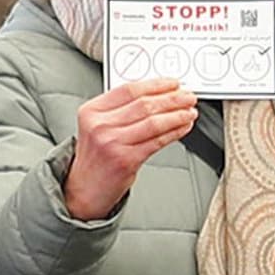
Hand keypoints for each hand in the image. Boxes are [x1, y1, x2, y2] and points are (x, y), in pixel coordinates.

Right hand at [62, 79, 197, 220]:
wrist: (85, 190)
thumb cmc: (95, 158)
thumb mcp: (98, 126)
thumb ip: (121, 109)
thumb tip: (157, 95)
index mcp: (92, 111)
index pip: (129, 90)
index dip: (156, 84)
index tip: (172, 84)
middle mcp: (100, 125)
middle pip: (144, 104)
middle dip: (172, 98)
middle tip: (187, 96)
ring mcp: (112, 143)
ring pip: (153, 122)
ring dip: (177, 115)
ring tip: (189, 111)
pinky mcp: (126, 160)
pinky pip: (157, 141)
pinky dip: (174, 132)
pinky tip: (183, 127)